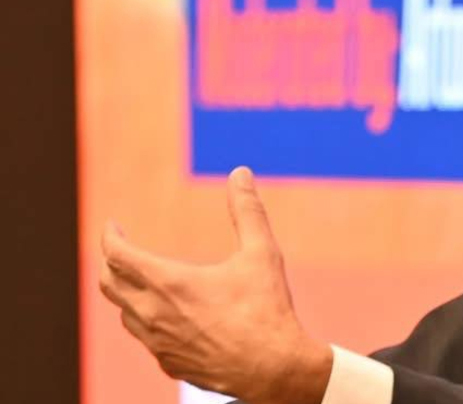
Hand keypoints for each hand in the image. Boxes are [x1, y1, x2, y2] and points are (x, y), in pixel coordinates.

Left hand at [99, 167, 331, 403]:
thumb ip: (248, 211)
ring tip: (141, 280)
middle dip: (110, 261)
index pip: (117, 254)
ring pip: (124, 313)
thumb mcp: (262, 254)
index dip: (110, 236)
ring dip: (126, 292)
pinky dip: (145, 320)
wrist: (273, 369)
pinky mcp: (168, 363)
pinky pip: (144, 338)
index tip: (113, 225)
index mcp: (169, 282)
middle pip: (109, 284)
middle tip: (120, 249)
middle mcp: (153, 314)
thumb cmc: (267, 310)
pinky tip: (165, 316)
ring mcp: (157, 343)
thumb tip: (241, 173)